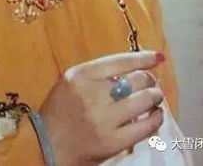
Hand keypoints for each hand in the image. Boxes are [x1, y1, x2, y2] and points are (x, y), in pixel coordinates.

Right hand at [39, 50, 164, 165]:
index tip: (157, 58)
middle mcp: (93, 94)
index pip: (120, 61)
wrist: (46, 144)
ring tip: (155, 98)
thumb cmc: (60, 110)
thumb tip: (132, 68)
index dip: (143, 58)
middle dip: (149, 80)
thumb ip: (97, 74)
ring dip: (154, 97)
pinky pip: (144, 127)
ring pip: (143, 101)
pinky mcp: (112, 143)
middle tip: (150, 84)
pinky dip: (155, 119)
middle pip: (136, 81)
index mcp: (81, 75)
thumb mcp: (71, 81)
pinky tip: (156, 115)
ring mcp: (104, 120)